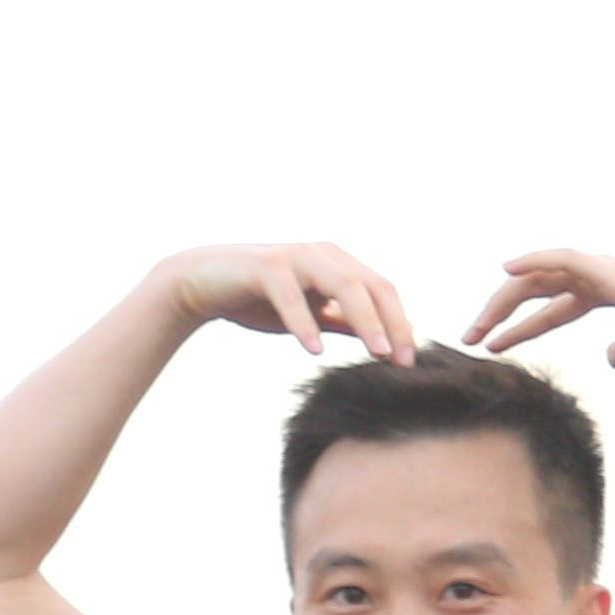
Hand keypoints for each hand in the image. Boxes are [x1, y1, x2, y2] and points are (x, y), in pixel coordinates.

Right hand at [161, 242, 414, 357]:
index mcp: (339, 264)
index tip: (410, 360)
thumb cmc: (261, 300)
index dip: (400, 323)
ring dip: (364, 319)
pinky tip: (314, 350)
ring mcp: (296, 257)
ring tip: (376, 352)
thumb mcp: (313, 315)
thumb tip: (386, 340)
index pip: (382, 290)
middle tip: (401, 360)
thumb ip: (346, 323)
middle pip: (371, 286)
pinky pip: (291, 295)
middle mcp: (322, 254)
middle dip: (391, 323)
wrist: (204, 284)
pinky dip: (304, 322)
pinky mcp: (266, 266)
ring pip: (342, 284)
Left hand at [465, 249, 614, 374]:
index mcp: (610, 291)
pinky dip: (534, 260)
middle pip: (537, 287)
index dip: (521, 324)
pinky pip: (563, 259)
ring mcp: (606, 270)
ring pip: (541, 275)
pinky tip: (506, 271)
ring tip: (478, 328)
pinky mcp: (610, 272)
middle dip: (501, 311)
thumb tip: (612, 357)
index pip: (552, 304)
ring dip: (505, 299)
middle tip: (472, 337)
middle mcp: (603, 275)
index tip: (492, 345)